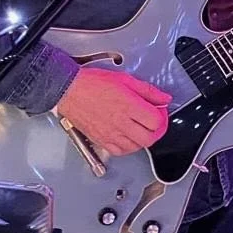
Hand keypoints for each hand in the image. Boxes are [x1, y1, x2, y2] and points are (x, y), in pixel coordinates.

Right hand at [56, 67, 170, 156]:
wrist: (68, 90)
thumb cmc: (92, 83)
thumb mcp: (126, 80)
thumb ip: (148, 91)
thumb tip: (164, 98)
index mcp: (130, 106)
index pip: (156, 122)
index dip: (162, 117)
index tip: (159, 111)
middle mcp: (121, 123)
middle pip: (149, 138)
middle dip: (156, 131)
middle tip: (154, 122)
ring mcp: (110, 134)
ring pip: (136, 147)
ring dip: (143, 139)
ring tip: (141, 128)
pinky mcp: (101, 141)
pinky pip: (120, 152)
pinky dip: (128, 147)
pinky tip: (128, 136)